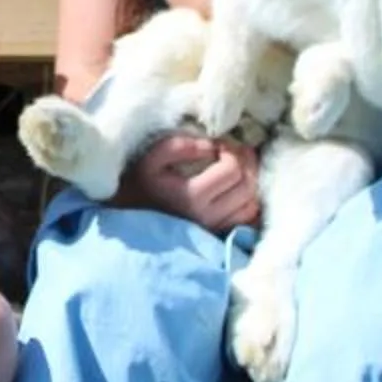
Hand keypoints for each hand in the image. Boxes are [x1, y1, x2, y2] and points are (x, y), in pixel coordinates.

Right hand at [117, 132, 259, 234]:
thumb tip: (210, 145)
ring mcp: (214, 230)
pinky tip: (234, 190)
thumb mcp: (151, 159)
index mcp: (192, 196)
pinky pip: (247, 220)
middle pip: (248, 186)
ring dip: (250, 182)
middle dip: (245, 163)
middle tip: (231, 153)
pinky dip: (247, 202)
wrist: (129, 220)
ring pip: (252, 205)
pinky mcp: (217, 237)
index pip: (233, 169)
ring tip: (234, 170)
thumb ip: (178, 146)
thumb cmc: (139, 186)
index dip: (232, 150)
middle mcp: (208, 217)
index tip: (219, 144)